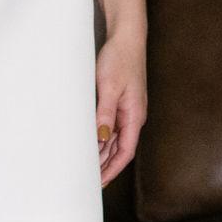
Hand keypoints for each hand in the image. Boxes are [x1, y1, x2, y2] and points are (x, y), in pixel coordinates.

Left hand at [95, 30, 147, 187]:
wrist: (126, 38)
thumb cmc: (119, 59)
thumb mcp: (109, 87)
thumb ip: (105, 113)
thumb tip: (102, 138)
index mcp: (134, 116)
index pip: (125, 152)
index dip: (112, 169)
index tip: (100, 182)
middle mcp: (133, 116)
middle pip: (120, 149)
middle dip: (106, 166)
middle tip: (89, 181)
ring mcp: (127, 109)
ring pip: (116, 139)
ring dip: (103, 154)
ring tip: (87, 167)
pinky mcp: (120, 102)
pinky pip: (112, 127)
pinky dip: (102, 138)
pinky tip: (91, 143)